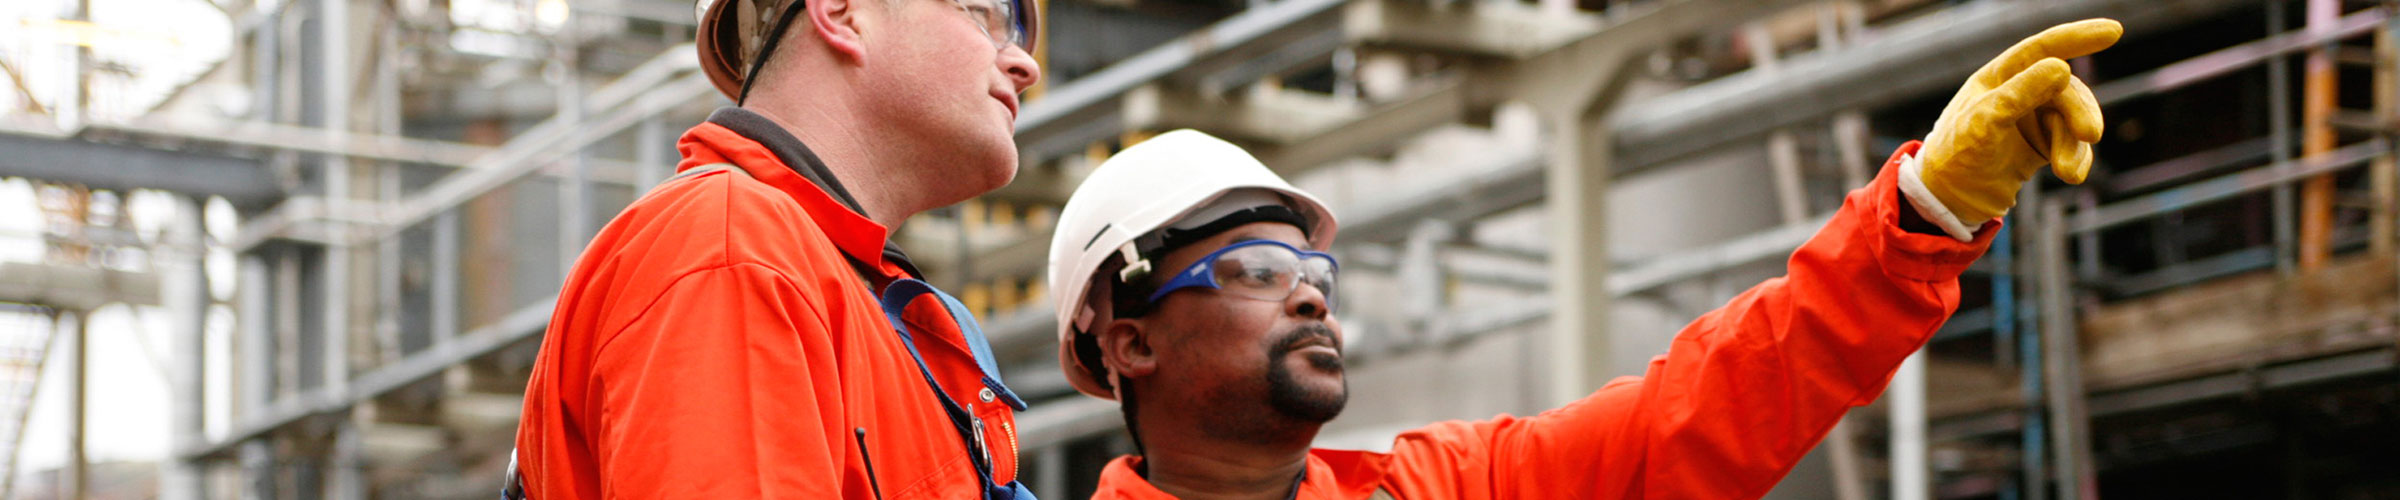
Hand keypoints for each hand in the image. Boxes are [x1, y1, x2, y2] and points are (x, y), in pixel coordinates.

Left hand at [1917, 19, 2121, 226]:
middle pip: (2066, 90)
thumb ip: (2020, 95)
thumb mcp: (1985, 123)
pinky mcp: (2041, 146)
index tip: (2113, 31)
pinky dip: (2077, 158)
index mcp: (1998, 77)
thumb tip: (2062, 67)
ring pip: (2073, 120)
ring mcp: (2032, 120)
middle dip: (2080, 111)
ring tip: (2068, 173)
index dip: (2077, 37)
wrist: (1949, 201)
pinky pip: (2072, 145)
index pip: (2042, 49)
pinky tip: (2072, 175)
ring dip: (2075, 144)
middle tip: (2090, 135)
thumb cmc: (1956, 156)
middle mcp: (2018, 93)